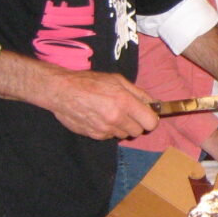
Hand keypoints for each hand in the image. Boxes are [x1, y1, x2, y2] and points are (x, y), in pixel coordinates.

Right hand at [42, 67, 158, 139]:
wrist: (62, 91)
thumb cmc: (91, 82)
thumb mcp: (118, 80)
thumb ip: (138, 93)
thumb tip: (155, 104)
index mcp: (124, 102)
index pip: (150, 122)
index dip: (151, 119)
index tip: (147, 115)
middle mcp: (115, 118)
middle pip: (138, 131)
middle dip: (137, 123)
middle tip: (128, 113)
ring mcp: (104, 129)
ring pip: (124, 135)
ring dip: (122, 127)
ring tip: (111, 113)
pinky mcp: (94, 135)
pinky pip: (110, 137)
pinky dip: (109, 130)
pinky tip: (100, 118)